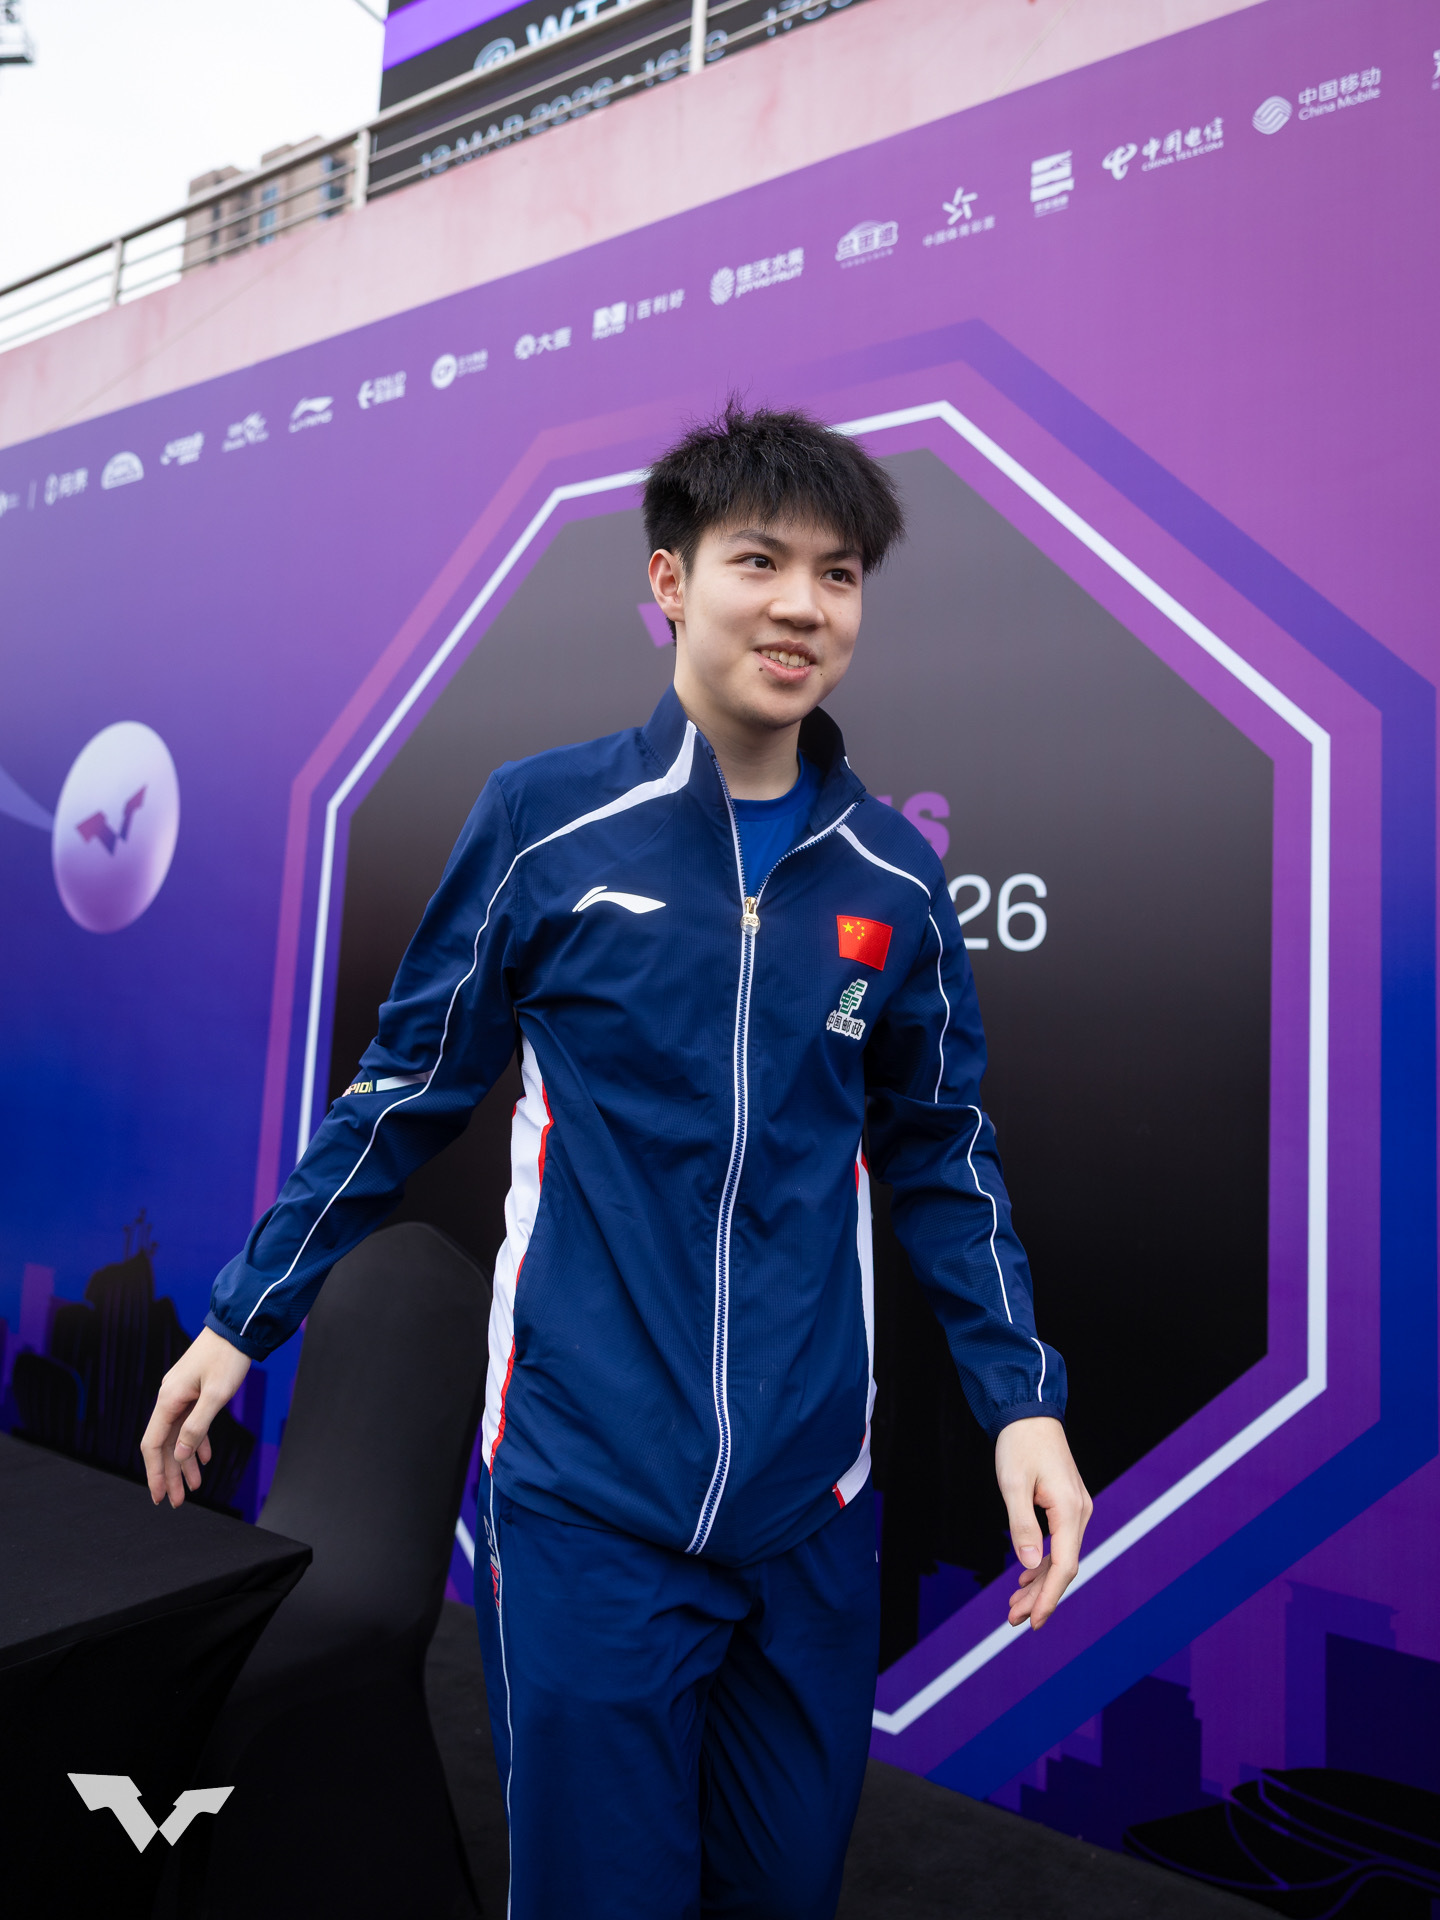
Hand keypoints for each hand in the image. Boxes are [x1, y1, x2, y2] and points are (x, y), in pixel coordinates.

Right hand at [140, 1326, 251, 1508]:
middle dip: (171, 1474)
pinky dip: (197, 1442)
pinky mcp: (195, 1391)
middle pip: (166, 1445)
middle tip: (177, 1502)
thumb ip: (197, 1427)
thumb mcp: (216, 1395)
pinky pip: (192, 1423)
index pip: (153, 1444)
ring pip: (179, 1436)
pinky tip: (205, 1459)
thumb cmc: (227, 1357)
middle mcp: (170, 1398)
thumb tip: (181, 1456)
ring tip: (195, 1487)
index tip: (159, 1496)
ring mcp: (182, 1395)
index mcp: (169, 1400)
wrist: (238, 1327)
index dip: (155, 1472)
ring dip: (185, 1462)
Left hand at [995, 1415, 1091, 1630]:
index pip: (1064, 1566)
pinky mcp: (1066, 1506)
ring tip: (1014, 1606)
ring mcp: (1075, 1509)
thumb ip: (1022, 1525)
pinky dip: (1041, 1563)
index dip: (1049, 1597)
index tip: (1032, 1620)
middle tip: (1013, 1620)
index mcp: (1070, 1510)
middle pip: (1063, 1567)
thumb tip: (1029, 1564)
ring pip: (1060, 1557)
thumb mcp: (1013, 1484)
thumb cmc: (1019, 1444)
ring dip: (1038, 1583)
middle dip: (1040, 1597)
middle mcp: (1079, 1513)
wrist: (1029, 1413)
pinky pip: (1058, 1543)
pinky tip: (1024, 1578)